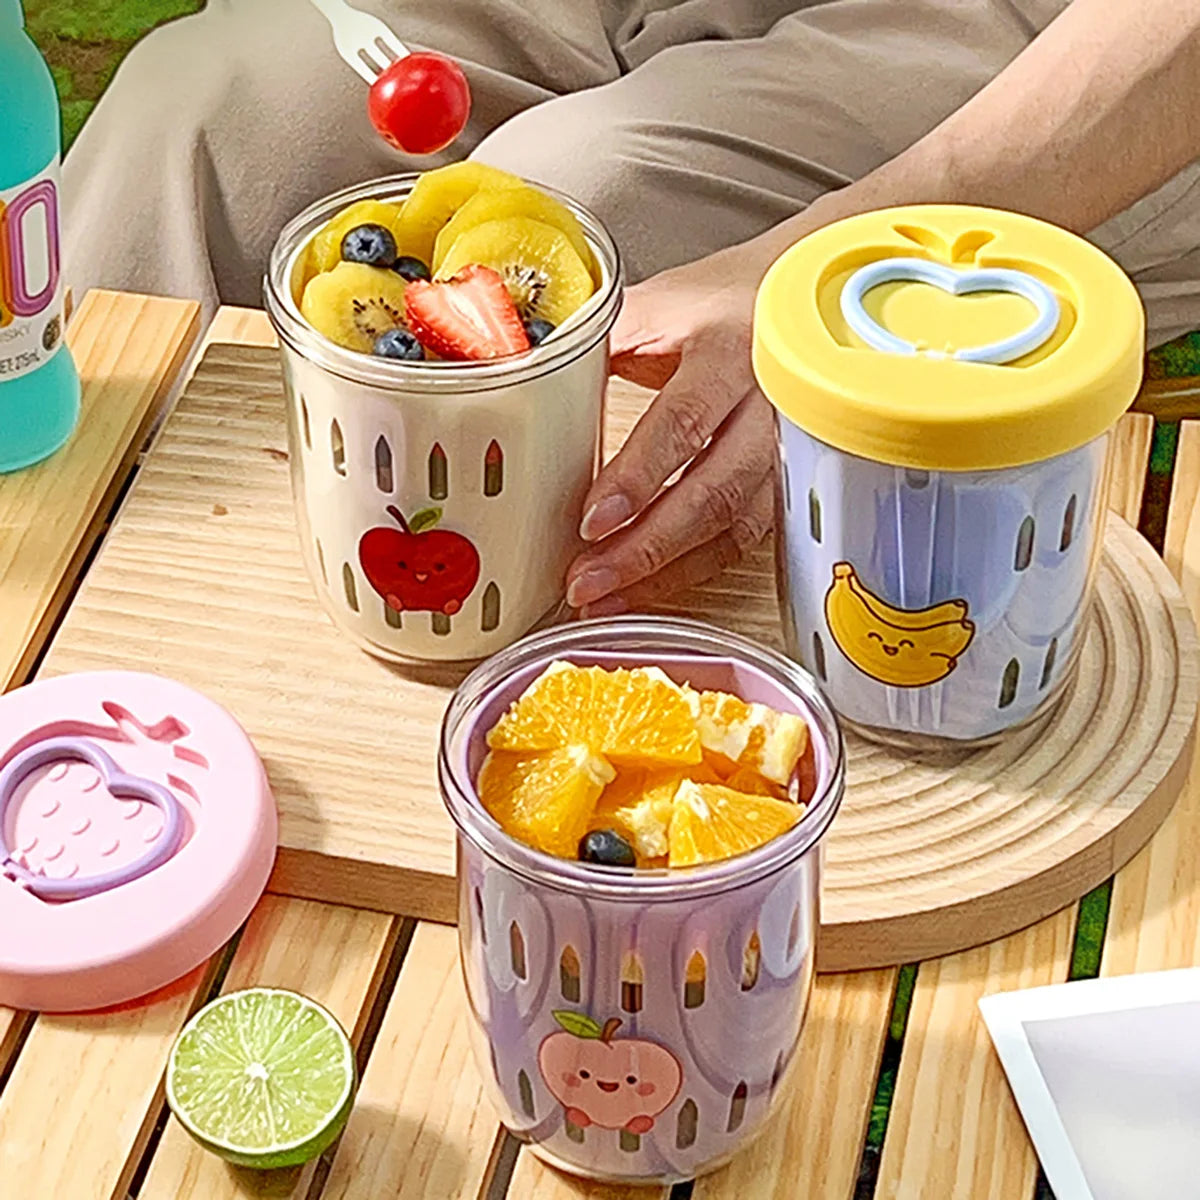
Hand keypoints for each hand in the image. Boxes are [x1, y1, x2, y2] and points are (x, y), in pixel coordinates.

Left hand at [565, 238, 784, 615]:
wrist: (791, 300)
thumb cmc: (713, 304)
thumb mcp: (652, 308)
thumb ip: (594, 348)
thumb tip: (517, 383)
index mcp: (727, 351)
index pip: (682, 422)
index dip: (637, 477)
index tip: (591, 521)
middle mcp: (767, 405)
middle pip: (712, 491)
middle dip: (646, 546)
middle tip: (586, 580)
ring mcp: (783, 450)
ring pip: (731, 528)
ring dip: (666, 572)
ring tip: (604, 598)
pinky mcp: (785, 483)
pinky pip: (743, 541)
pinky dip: (693, 571)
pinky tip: (647, 588)